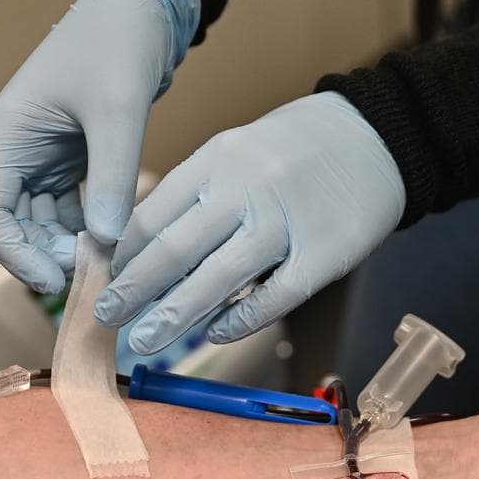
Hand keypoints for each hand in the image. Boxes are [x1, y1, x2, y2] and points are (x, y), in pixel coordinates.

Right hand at [0, 0, 196, 293]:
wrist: (138, 10)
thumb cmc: (115, 43)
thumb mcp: (117, 110)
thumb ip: (112, 175)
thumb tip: (106, 240)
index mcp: (7, 136)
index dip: (14, 253)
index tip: (53, 279)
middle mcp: (17, 152)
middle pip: (14, 225)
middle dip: (46, 254)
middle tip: (92, 273)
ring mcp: (42, 160)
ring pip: (42, 224)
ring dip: (67, 248)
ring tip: (106, 263)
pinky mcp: (70, 163)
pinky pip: (70, 211)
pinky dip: (88, 231)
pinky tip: (114, 243)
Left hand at [95, 91, 404, 353]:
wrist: (376, 137)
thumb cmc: (293, 152)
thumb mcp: (235, 153)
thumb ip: (193, 198)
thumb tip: (139, 253)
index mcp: (216, 161)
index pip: (153, 215)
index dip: (121, 256)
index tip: (102, 282)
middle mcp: (246, 190)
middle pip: (175, 250)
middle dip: (133, 290)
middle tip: (104, 318)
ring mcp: (285, 223)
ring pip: (216, 279)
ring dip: (173, 316)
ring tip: (142, 341)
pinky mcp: (323, 255)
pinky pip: (272, 298)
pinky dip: (238, 320)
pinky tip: (213, 334)